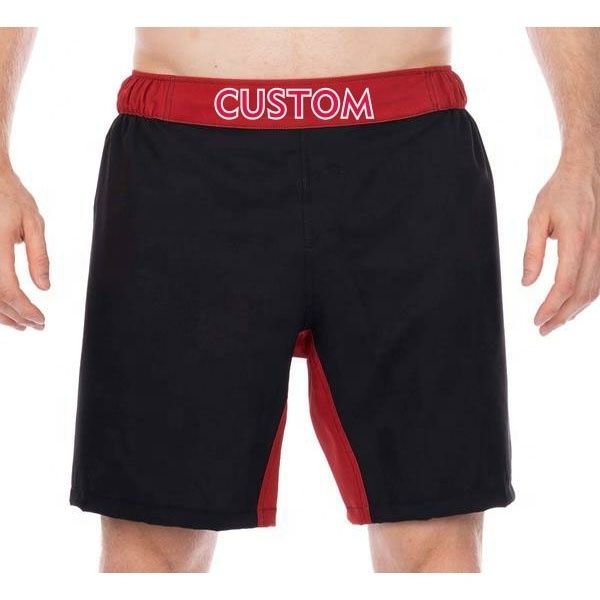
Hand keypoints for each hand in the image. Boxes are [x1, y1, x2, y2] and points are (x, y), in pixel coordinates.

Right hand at [0, 166, 48, 330]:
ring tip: (22, 324)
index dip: (24, 309)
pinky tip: (5, 309)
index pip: (8, 289)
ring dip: (1, 315)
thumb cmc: (11, 197)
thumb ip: (39, 256)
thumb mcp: (34, 223)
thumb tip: (44, 287)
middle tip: (37, 325)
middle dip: (16, 316)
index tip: (41, 319)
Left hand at [522, 154, 599, 334]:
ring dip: (575, 311)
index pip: (565, 285)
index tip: (536, 319)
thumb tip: (527, 283)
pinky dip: (588, 298)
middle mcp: (596, 248)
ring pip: (594, 290)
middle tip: (543, 329)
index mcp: (575, 240)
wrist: (587, 170)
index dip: (550, 307)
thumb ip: (532, 252)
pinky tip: (574, 306)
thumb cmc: (559, 192)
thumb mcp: (536, 219)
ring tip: (555, 322)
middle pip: (581, 294)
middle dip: (561, 316)